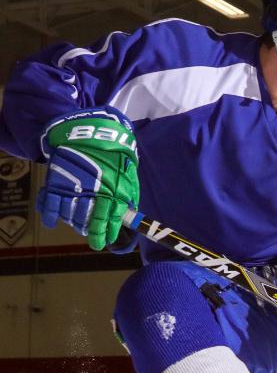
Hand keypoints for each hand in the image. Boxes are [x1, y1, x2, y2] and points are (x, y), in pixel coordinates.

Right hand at [39, 106, 139, 250]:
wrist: (92, 132)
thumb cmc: (115, 155)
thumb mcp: (129, 176)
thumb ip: (129, 196)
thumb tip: (130, 216)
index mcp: (114, 192)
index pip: (110, 220)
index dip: (106, 232)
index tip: (104, 241)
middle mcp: (93, 193)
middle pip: (89, 220)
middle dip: (91, 231)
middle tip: (92, 238)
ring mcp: (74, 186)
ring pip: (70, 214)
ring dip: (73, 222)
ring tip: (78, 224)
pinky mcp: (57, 179)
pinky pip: (50, 201)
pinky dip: (49, 213)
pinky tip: (51, 222)